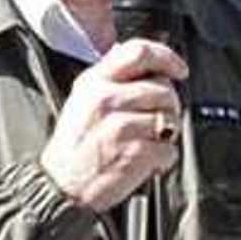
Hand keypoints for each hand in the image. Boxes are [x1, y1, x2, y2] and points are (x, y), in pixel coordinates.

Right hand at [39, 37, 189, 213]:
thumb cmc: (74, 147)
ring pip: (171, 118)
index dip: (167, 58)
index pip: (139, 52)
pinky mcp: (135, 152)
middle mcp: (107, 99)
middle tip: (153, 123)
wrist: (61, 187)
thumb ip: (110, 79)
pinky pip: (169, 149)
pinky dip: (162, 160)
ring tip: (145, 143)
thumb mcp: (82, 100)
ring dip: (166, 134)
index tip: (179, 69)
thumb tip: (144, 63)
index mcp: (95, 82)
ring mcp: (122, 126)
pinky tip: (144, 162)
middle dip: (167, 106)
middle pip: (163, 88)